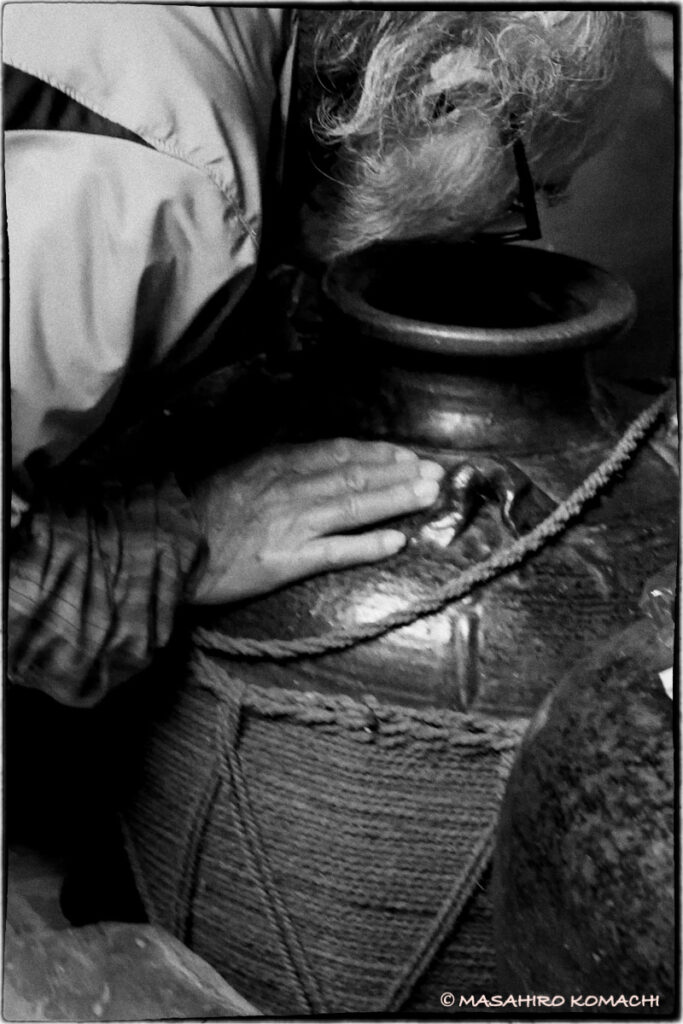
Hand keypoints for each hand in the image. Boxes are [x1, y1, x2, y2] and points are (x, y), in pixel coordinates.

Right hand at [186, 438, 443, 604]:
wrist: (169, 549)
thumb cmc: (200, 514)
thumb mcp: (238, 474)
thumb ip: (277, 467)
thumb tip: (315, 462)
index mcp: (277, 464)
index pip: (339, 453)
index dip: (378, 453)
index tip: (408, 454)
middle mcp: (290, 487)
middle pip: (355, 476)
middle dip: (400, 473)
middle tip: (436, 473)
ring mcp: (291, 523)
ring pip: (354, 506)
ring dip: (395, 499)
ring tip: (429, 496)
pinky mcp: (287, 559)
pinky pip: (335, 550)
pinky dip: (367, 545)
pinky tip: (396, 541)